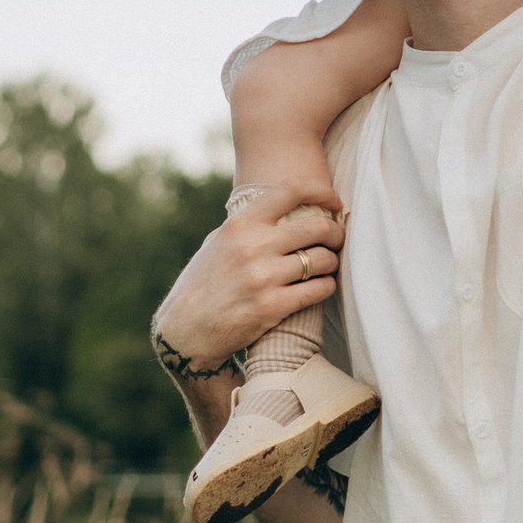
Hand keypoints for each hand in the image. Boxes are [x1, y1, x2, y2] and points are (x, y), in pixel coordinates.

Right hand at [151, 178, 345, 369]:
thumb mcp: (218, 242)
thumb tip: (283, 206)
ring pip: (323, 259)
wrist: (184, 332)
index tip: (335, 202)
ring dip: (332, 262)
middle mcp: (252, 246)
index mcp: (240, 224)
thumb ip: (248, 224)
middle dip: (336, 232)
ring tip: (328, 265)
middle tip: (338, 239)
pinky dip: (327, 286)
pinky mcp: (271, 307)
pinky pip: (318, 289)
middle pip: (317, 227)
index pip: (292, 190)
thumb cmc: (203, 284)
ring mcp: (263, 277)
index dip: (322, 191)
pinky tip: (322, 286)